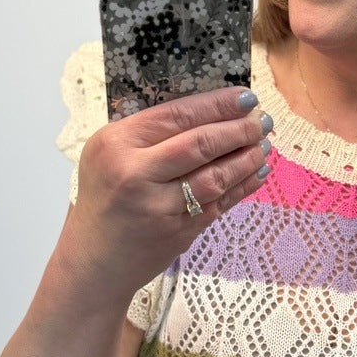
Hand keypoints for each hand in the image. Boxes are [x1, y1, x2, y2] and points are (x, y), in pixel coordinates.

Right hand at [67, 86, 273, 303]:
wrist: (93, 259)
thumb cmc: (104, 199)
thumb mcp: (108, 155)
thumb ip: (147, 133)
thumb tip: (207, 108)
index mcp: (116, 144)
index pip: (176, 115)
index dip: (217, 104)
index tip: (245, 97)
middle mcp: (135, 174)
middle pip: (200, 144)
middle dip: (238, 130)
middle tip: (261, 121)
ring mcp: (158, 207)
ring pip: (215, 176)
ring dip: (246, 158)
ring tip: (263, 144)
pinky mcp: (178, 233)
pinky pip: (219, 203)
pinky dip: (242, 186)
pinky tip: (256, 172)